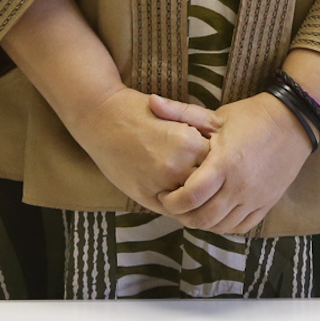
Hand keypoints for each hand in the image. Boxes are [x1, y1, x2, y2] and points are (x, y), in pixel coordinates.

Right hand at [73, 87, 217, 213]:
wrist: (101, 118)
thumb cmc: (137, 112)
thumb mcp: (174, 117)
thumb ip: (196, 137)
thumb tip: (217, 157)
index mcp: (189, 142)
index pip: (218, 163)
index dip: (217, 163)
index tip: (215, 163)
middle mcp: (178, 164)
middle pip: (209, 183)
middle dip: (209, 182)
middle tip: (209, 181)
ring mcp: (160, 182)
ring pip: (192, 200)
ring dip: (195, 197)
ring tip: (195, 190)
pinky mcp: (144, 195)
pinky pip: (172, 208)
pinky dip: (178, 205)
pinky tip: (178, 195)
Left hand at [155, 92, 312, 234]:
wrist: (293, 121)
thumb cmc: (251, 117)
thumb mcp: (215, 115)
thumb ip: (180, 112)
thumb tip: (150, 100)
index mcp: (223, 163)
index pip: (190, 197)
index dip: (171, 202)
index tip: (164, 195)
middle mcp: (239, 185)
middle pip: (203, 218)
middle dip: (182, 216)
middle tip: (175, 206)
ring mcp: (255, 197)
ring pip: (221, 226)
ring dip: (202, 223)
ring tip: (194, 210)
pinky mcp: (266, 203)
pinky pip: (241, 227)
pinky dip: (225, 226)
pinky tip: (216, 214)